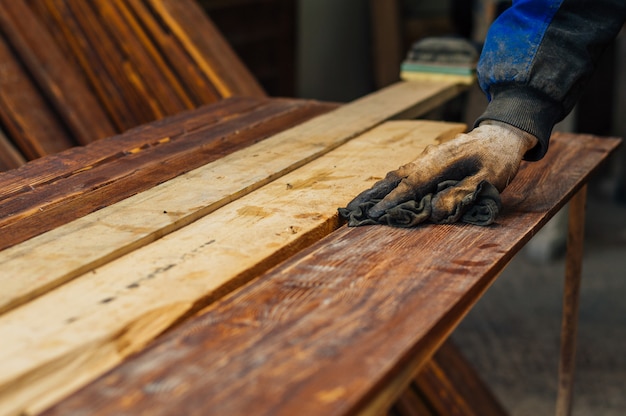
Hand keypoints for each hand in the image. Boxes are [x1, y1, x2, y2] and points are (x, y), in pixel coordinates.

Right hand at [341, 120, 537, 226]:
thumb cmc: (498, 159)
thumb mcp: (488, 179)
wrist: (502, 134)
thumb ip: (461, 194)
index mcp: (442, 161)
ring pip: (396, 174)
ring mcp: (426, 157)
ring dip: (377, 190)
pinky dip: (388, 184)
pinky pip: (403, 173)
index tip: (375, 214)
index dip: (393, 201)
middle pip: (395, 177)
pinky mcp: (427, 160)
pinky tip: (379, 193)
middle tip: (351, 210)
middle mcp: (428, 157)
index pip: (412, 184)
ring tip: (358, 204)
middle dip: (373, 195)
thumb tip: (434, 212)